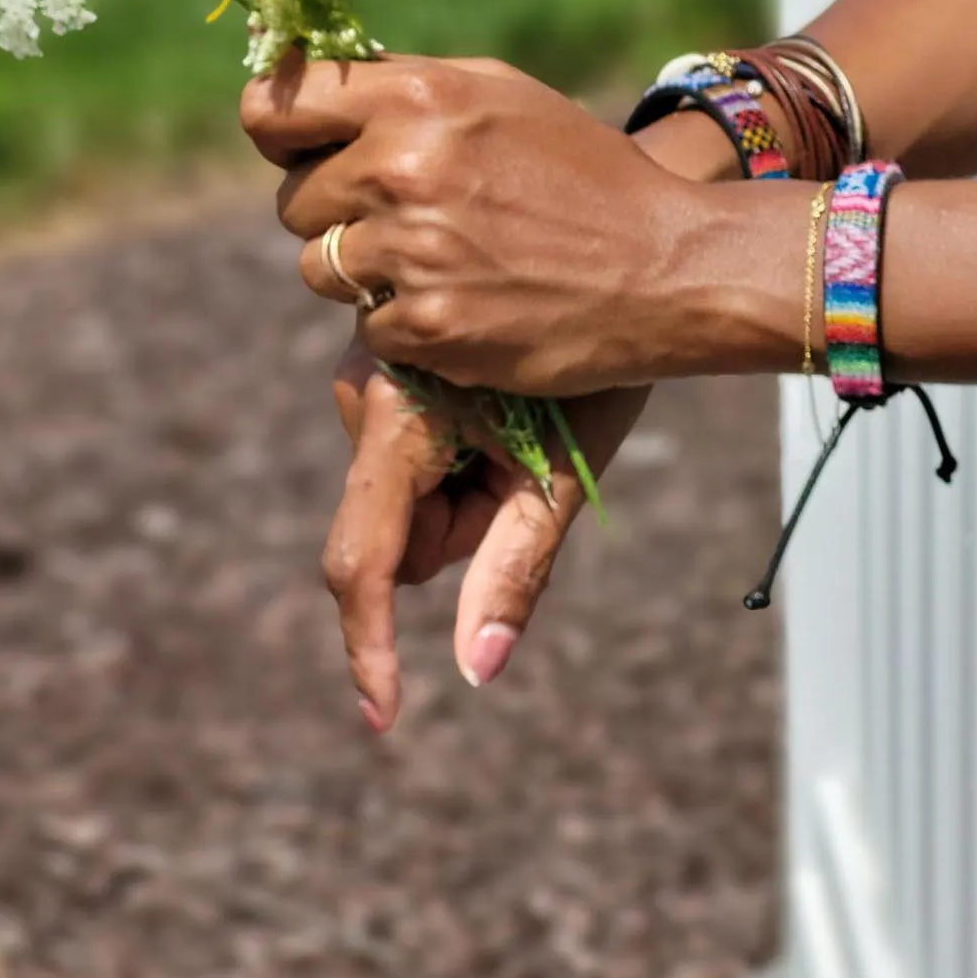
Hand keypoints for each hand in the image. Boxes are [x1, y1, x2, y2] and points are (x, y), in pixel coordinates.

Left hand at [241, 53, 713, 394]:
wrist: (667, 266)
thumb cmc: (585, 173)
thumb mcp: (502, 95)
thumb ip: (404, 87)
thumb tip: (309, 91)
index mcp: (417, 99)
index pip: (275, 108)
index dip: (277, 132)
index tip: (296, 149)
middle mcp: (402, 169)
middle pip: (294, 201)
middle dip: (338, 212)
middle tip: (408, 218)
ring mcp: (412, 253)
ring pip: (321, 268)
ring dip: (365, 274)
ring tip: (442, 261)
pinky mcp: (428, 327)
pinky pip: (368, 328)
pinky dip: (408, 324)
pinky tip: (467, 303)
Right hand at [328, 334, 648, 730]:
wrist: (614, 260)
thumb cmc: (600, 365)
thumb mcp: (562, 471)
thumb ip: (512, 569)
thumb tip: (478, 672)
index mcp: (399, 412)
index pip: (364, 559)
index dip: (369, 646)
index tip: (384, 717)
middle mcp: (363, 388)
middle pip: (398, 533)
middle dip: (459, 527)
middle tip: (527, 461)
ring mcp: (365, 370)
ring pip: (401, 499)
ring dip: (458, 488)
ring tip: (516, 420)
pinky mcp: (378, 361)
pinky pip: (402, 456)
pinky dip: (449, 456)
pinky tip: (492, 404)